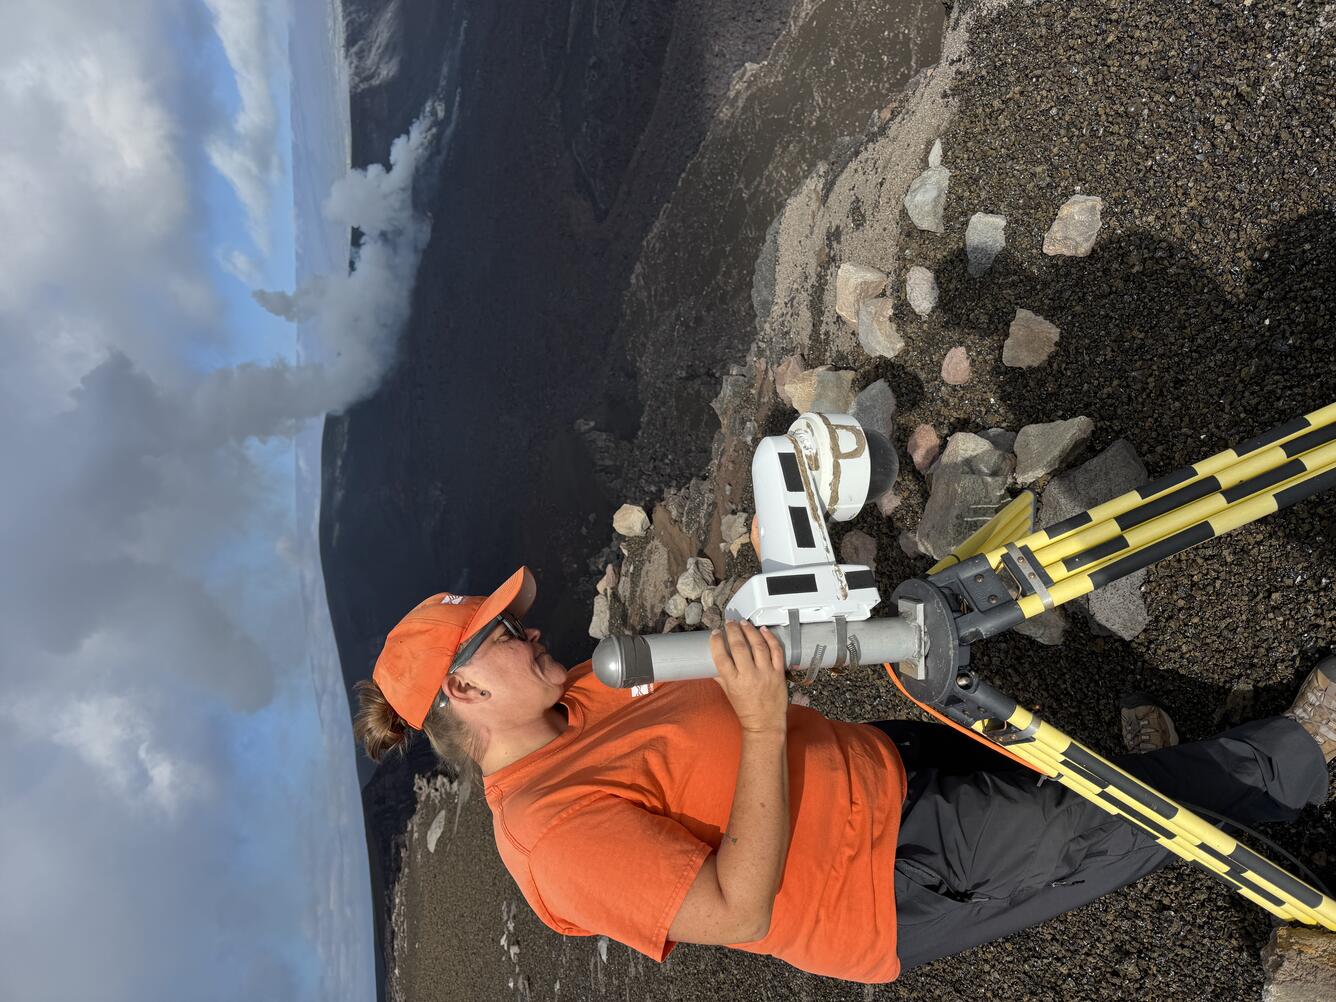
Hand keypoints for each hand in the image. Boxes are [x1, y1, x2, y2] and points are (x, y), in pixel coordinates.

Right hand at [710, 620, 787, 734]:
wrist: (765, 724)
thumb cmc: (746, 710)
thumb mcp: (728, 692)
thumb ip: (721, 675)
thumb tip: (713, 660)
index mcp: (734, 682)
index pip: (721, 657)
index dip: (717, 642)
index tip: (715, 633)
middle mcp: (749, 676)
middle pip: (739, 647)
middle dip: (733, 631)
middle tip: (730, 623)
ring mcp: (766, 674)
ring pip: (758, 645)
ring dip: (750, 630)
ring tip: (744, 623)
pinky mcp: (779, 673)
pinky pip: (776, 651)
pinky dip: (770, 638)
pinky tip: (764, 630)